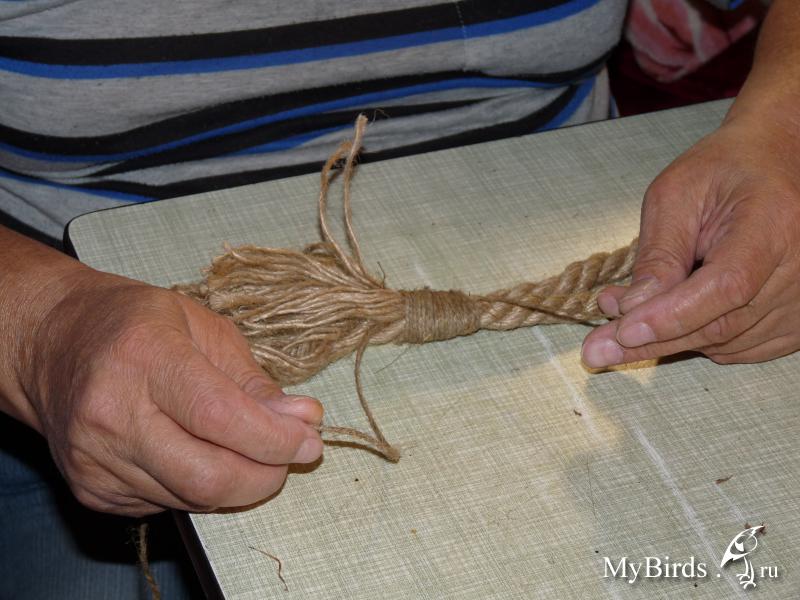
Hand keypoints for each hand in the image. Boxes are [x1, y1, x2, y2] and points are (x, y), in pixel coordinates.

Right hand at [21, 269, 322, 515]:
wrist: (53, 343)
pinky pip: (167, 505)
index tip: (309, 439)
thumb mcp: (203, 327)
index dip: (274, 438)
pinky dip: (201, 489)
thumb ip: (253, 379)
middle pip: (207, 475)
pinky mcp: (90, 489)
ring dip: (239, 483)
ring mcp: (95, 458)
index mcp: (144, 357)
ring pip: (191, 498)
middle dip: (266, 475)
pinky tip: (203, 456)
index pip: (221, 417)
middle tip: (290, 454)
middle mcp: (111, 413)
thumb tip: (303, 419)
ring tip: (251, 451)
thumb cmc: (136, 323)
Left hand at [581, 110, 799, 367]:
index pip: (726, 285)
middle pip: (723, 324)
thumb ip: (657, 253)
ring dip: (670, 340)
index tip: (622, 330)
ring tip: (628, 319)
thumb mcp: (675, 195)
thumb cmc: (722, 170)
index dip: (672, 315)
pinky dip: (700, 342)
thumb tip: (630, 310)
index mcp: (773, 222)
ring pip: (726, 343)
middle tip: (596, 349)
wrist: (775, 163)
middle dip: (652, 340)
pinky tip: (672, 321)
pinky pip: (742, 349)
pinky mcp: (799, 318)